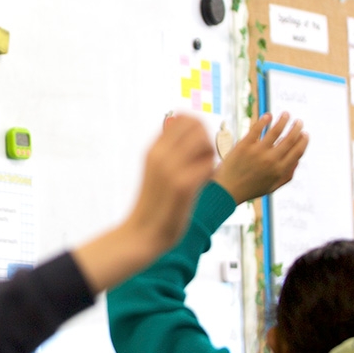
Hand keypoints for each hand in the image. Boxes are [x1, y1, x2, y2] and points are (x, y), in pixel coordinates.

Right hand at [124, 114, 216, 256]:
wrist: (142, 233)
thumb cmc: (154, 204)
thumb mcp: (155, 171)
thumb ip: (169, 152)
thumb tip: (189, 133)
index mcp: (153, 149)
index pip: (182, 119)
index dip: (198, 128)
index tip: (199, 146)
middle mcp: (160, 155)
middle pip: (196, 126)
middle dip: (208, 139)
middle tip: (205, 160)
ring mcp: (170, 169)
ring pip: (204, 143)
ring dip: (211, 156)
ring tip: (204, 172)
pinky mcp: (182, 186)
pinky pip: (208, 166)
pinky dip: (211, 172)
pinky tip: (204, 184)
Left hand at [212, 112, 307, 204]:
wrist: (226, 190)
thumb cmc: (250, 189)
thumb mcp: (272, 187)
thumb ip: (287, 175)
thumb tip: (298, 160)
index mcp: (280, 170)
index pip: (297, 152)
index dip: (303, 141)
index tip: (305, 133)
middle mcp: (271, 160)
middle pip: (289, 139)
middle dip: (296, 128)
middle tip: (298, 121)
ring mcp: (257, 152)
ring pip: (275, 131)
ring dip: (283, 121)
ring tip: (286, 114)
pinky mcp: (244, 145)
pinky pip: (256, 129)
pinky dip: (264, 121)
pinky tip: (268, 115)